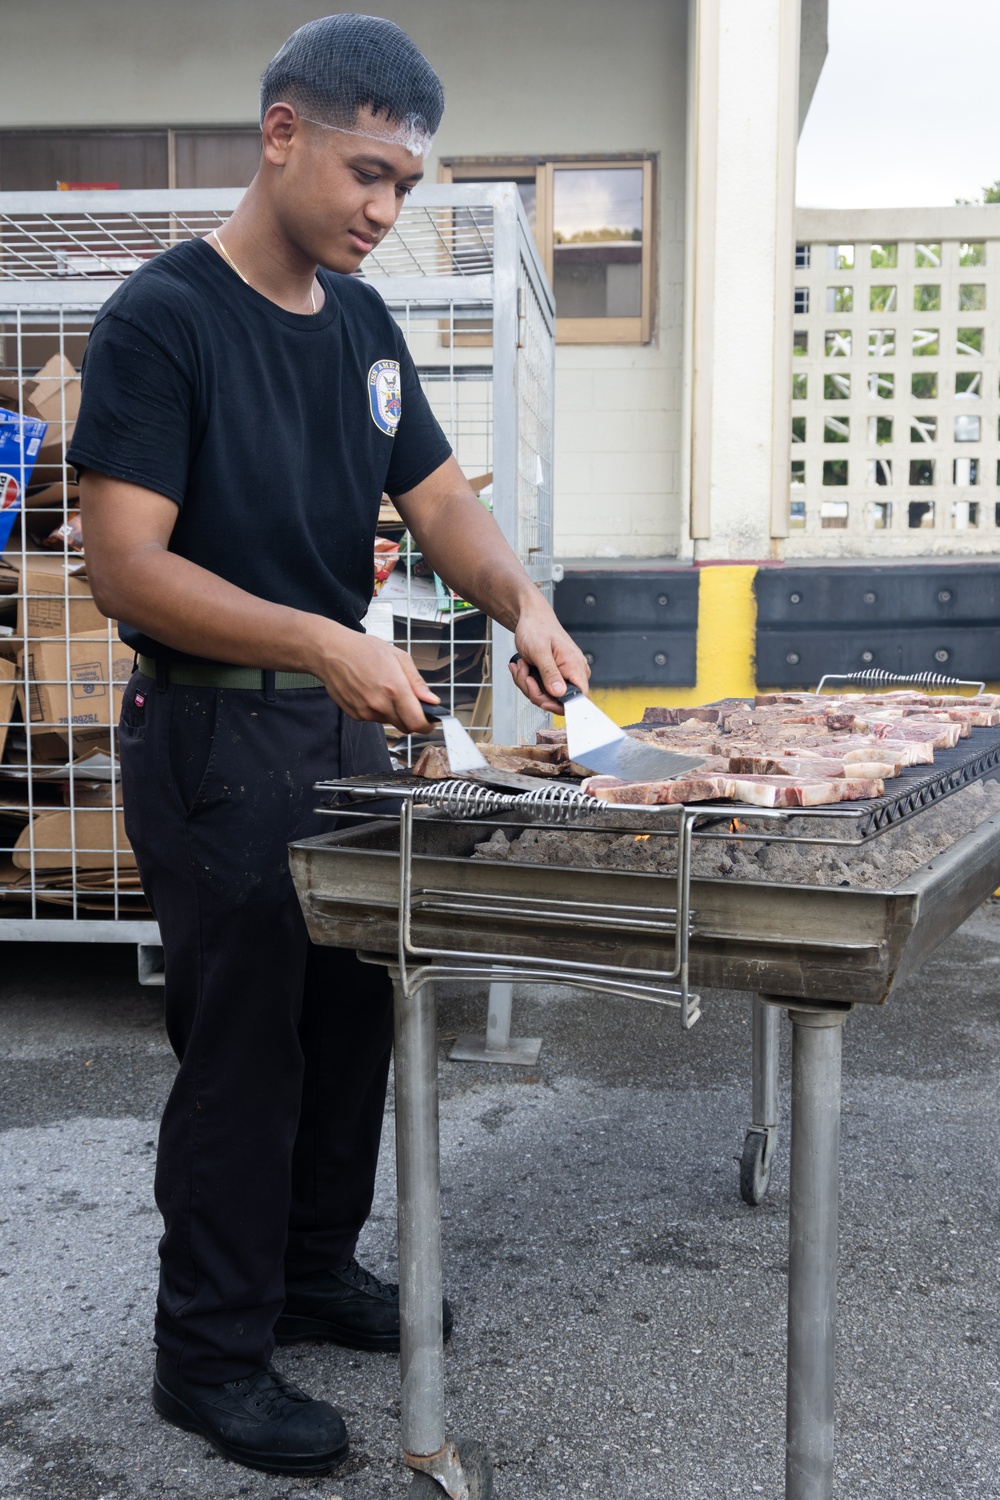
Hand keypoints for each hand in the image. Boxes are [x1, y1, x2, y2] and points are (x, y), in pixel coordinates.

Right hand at [313, 622, 438, 732]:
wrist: (331, 652)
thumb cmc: (364, 650)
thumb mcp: (398, 657)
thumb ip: (417, 682)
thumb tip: (432, 701)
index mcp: (395, 689)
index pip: (417, 722)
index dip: (426, 725)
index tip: (430, 721)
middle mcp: (380, 704)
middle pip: (405, 726)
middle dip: (411, 718)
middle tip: (409, 701)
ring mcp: (366, 712)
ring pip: (390, 722)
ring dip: (393, 712)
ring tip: (384, 688)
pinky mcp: (355, 715)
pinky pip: (374, 718)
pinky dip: (378, 710)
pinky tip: (370, 691)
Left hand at [509, 607, 590, 714]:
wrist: (531, 619)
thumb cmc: (537, 628)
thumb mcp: (540, 650)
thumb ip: (550, 673)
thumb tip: (559, 693)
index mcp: (576, 666)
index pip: (580, 698)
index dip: (561, 705)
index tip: (542, 701)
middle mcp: (574, 672)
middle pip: (558, 701)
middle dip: (535, 691)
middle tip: (525, 675)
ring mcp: (564, 675)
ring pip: (546, 696)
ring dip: (528, 684)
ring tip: (523, 666)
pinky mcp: (554, 677)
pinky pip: (541, 690)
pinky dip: (527, 681)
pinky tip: (523, 668)